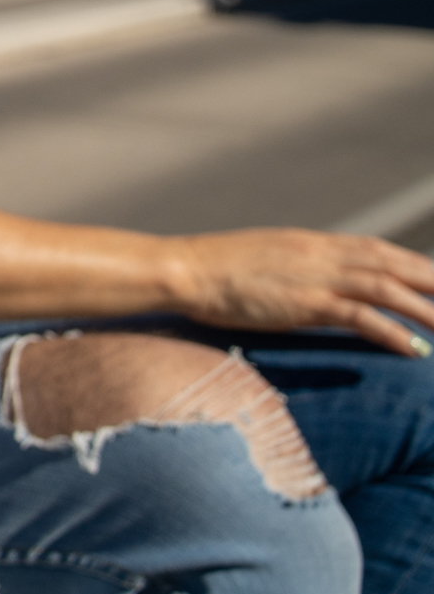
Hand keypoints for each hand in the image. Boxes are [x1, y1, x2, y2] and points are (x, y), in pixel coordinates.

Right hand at [168, 228, 433, 356]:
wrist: (183, 269)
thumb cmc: (214, 269)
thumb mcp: (264, 260)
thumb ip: (295, 267)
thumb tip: (313, 281)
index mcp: (311, 243)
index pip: (378, 249)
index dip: (414, 264)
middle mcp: (320, 254)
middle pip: (393, 264)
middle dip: (432, 280)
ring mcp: (314, 277)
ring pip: (386, 288)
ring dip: (425, 309)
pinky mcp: (304, 303)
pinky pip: (359, 317)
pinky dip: (392, 332)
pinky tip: (415, 351)